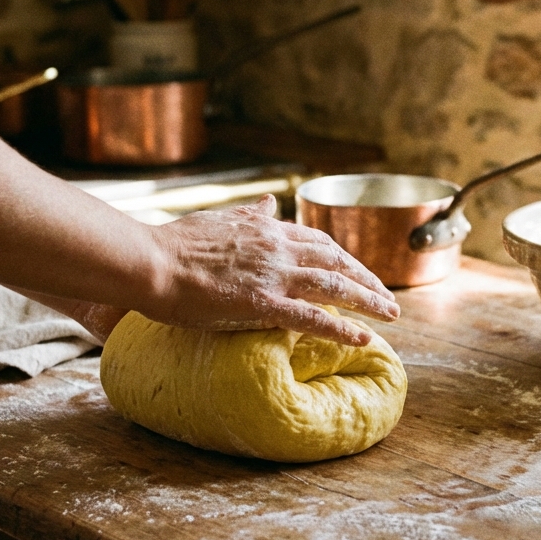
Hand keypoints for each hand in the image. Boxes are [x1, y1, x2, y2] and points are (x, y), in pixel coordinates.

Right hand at [140, 195, 398, 345]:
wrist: (149, 261)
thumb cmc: (174, 245)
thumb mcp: (218, 219)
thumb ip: (249, 214)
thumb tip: (268, 201)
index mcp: (266, 229)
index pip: (319, 241)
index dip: (345, 258)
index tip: (361, 272)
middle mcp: (277, 248)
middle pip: (338, 261)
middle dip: (368, 279)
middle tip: (388, 299)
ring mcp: (272, 275)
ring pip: (335, 286)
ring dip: (369, 301)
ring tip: (391, 315)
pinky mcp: (262, 304)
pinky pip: (313, 317)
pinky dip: (343, 328)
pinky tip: (364, 339)